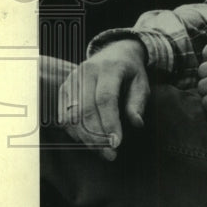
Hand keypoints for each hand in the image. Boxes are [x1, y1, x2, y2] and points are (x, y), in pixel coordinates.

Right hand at [58, 39, 149, 160]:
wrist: (115, 53)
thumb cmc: (131, 72)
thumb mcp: (142, 84)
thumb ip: (138, 103)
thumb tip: (136, 124)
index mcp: (109, 68)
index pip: (105, 99)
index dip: (110, 123)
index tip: (117, 144)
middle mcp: (87, 72)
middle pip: (85, 110)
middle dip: (97, 137)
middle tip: (110, 154)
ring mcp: (72, 80)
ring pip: (72, 115)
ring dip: (85, 139)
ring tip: (102, 152)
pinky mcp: (64, 88)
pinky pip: (63, 116)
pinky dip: (74, 132)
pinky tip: (89, 142)